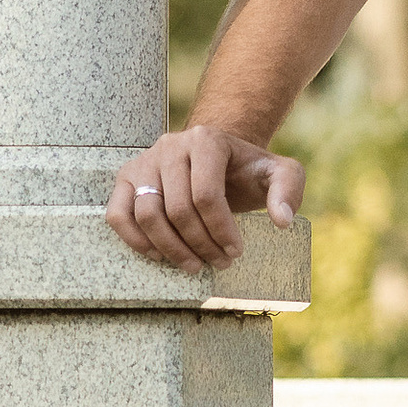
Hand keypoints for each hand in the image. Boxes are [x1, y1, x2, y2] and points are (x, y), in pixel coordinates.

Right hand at [108, 126, 304, 271]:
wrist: (217, 159)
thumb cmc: (247, 170)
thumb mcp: (280, 172)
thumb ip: (289, 188)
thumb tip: (282, 220)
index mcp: (206, 141)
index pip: (207, 195)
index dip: (220, 230)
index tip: (235, 252)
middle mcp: (170, 146)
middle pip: (177, 209)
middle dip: (200, 244)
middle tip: (219, 262)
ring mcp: (143, 162)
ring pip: (147, 214)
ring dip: (170, 249)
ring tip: (194, 266)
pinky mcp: (125, 179)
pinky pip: (118, 215)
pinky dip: (135, 240)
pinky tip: (160, 256)